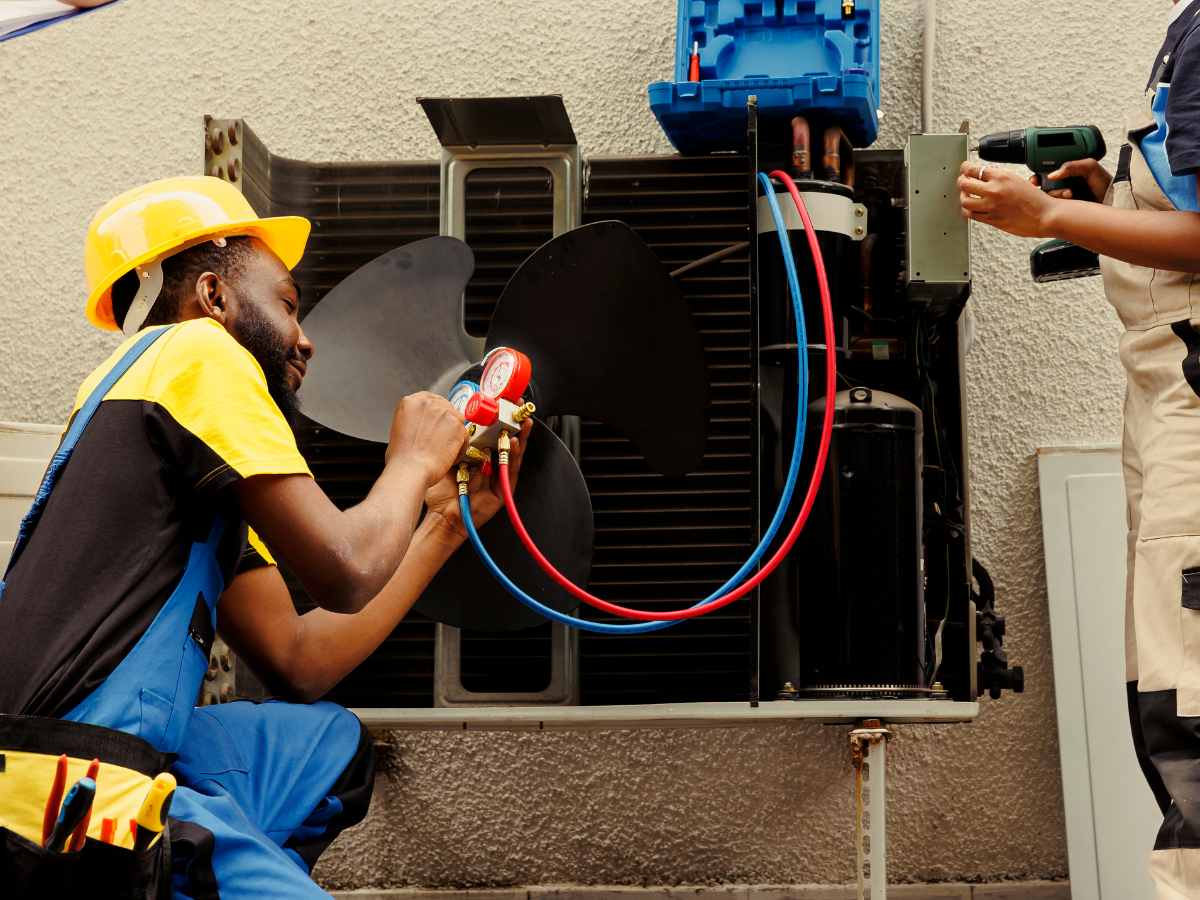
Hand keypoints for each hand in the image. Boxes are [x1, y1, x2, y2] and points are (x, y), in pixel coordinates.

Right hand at [385, 392, 467, 485]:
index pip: (429, 397)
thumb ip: (413, 420)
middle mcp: (427, 404)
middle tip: (442, 438)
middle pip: (446, 407)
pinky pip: (464, 435)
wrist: (411, 469)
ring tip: (445, 450)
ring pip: (458, 420)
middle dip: (446, 421)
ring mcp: (444, 413)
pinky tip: (450, 457)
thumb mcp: (399, 429)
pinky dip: (460, 447)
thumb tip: (422, 425)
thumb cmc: (401, 458)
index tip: (438, 417)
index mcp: (410, 403)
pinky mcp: (457, 426)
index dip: (436, 408)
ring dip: (454, 433)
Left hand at [423, 419, 532, 542]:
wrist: (441, 516)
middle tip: (518, 407)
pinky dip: (515, 456)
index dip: (497, 418)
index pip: (490, 433)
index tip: (501, 402)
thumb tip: (452, 420)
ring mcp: (497, 477)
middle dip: (513, 423)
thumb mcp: (445, 460)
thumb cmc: (440, 492)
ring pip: (513, 453)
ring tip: (523, 423)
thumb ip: (451, 444)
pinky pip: (511, 470)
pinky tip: (516, 443)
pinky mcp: (503, 489)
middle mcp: (489, 465)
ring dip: (520, 437)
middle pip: (505, 440)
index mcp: (476, 456)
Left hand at [958, 162, 1056, 237]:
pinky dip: (968, 210)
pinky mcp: (991, 219)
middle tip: (962, 180)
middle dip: (961, 181)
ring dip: (963, 197)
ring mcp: (991, 206)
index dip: (966, 168)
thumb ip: (999, 180)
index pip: (975, 169)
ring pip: (965, 201)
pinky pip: (971, 214)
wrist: (1045, 215)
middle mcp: (994, 190)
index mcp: (1002, 177)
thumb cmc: (1035, 199)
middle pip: (965, 184)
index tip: (964, 168)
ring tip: (966, 195)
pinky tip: (971, 208)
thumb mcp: (1018, 180)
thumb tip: (984, 178)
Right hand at [1037, 158, 1112, 200]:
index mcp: (1069, 172)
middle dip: (1040, 184)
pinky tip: (1070, 199)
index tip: (1036, 177)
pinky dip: (1058, 201)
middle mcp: (1063, 183)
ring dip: (1055, 193)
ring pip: (1047, 194)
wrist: (1112, 202)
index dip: (1039, 172)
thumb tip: (1052, 175)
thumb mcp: (1090, 167)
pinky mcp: (1064, 207)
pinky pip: (1053, 205)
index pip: (1048, 170)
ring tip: (1069, 193)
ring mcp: (1063, 197)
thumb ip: (1071, 166)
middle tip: (1039, 183)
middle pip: (1043, 183)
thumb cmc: (1104, 185)